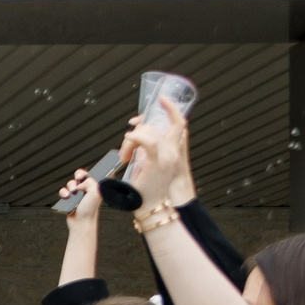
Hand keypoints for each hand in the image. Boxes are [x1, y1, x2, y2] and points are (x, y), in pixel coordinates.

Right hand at [58, 165, 102, 225]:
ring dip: (70, 187)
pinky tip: (67, 197)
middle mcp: (86, 189)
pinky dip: (63, 193)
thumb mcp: (95, 191)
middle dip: (77, 176)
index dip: (85, 173)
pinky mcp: (69, 199)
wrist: (81, 222)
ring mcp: (77, 194)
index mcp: (94, 187)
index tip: (83, 176)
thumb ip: (90, 181)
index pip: (90, 174)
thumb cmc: (90, 210)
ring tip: (73, 193)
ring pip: (70, 183)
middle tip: (78, 179)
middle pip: (79, 176)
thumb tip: (80, 183)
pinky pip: (63, 191)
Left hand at [116, 97, 194, 211]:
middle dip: (136, 131)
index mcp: (174, 149)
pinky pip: (145, 140)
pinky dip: (133, 140)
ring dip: (130, 142)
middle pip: (153, 125)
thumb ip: (147, 146)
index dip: (170, 107)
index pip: (178, 121)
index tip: (160, 99)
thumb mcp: (148, 161)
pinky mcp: (158, 160)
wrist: (152, 205)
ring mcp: (168, 155)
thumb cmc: (147, 187)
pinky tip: (127, 149)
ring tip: (125, 157)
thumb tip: (136, 132)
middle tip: (127, 149)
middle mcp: (174, 150)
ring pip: (146, 132)